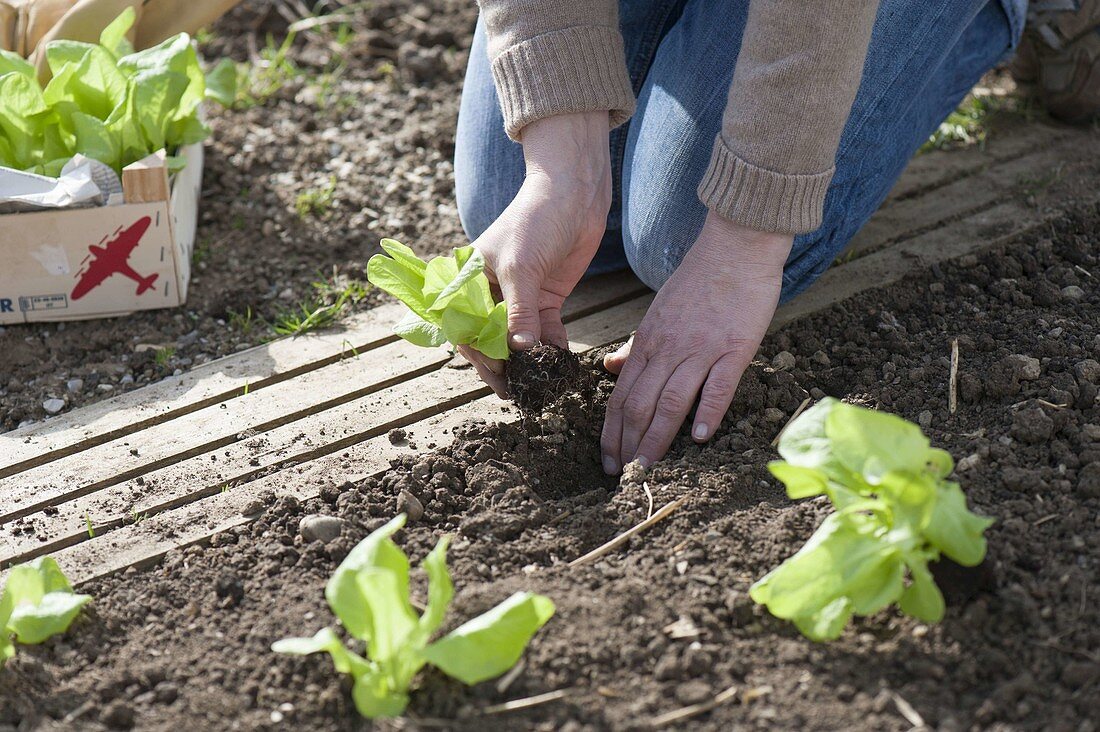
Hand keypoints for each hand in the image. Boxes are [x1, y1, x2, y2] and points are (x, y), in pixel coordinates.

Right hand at [459, 112, 611, 395]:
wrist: (574, 194)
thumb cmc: (536, 220)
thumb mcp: (522, 267)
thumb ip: (518, 312)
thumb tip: (520, 351)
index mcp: (470, 280)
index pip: (465, 326)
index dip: (478, 354)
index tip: (496, 377)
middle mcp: (492, 292)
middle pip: (492, 338)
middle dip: (504, 366)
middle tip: (517, 394)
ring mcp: (520, 296)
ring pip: (520, 339)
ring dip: (530, 361)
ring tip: (540, 387)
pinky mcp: (546, 297)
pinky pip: (545, 331)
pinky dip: (552, 348)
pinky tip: (560, 365)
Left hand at [600, 212, 792, 473]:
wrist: (735, 247)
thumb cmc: (699, 281)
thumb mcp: (658, 312)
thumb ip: (636, 345)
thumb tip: (611, 368)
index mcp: (648, 342)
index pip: (621, 395)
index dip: (611, 431)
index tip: (606, 460)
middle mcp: (668, 349)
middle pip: (639, 403)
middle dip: (627, 443)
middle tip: (620, 476)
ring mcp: (701, 349)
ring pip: (670, 400)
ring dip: (656, 438)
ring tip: (646, 469)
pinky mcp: (734, 347)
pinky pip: (718, 384)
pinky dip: (708, 411)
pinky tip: (701, 437)